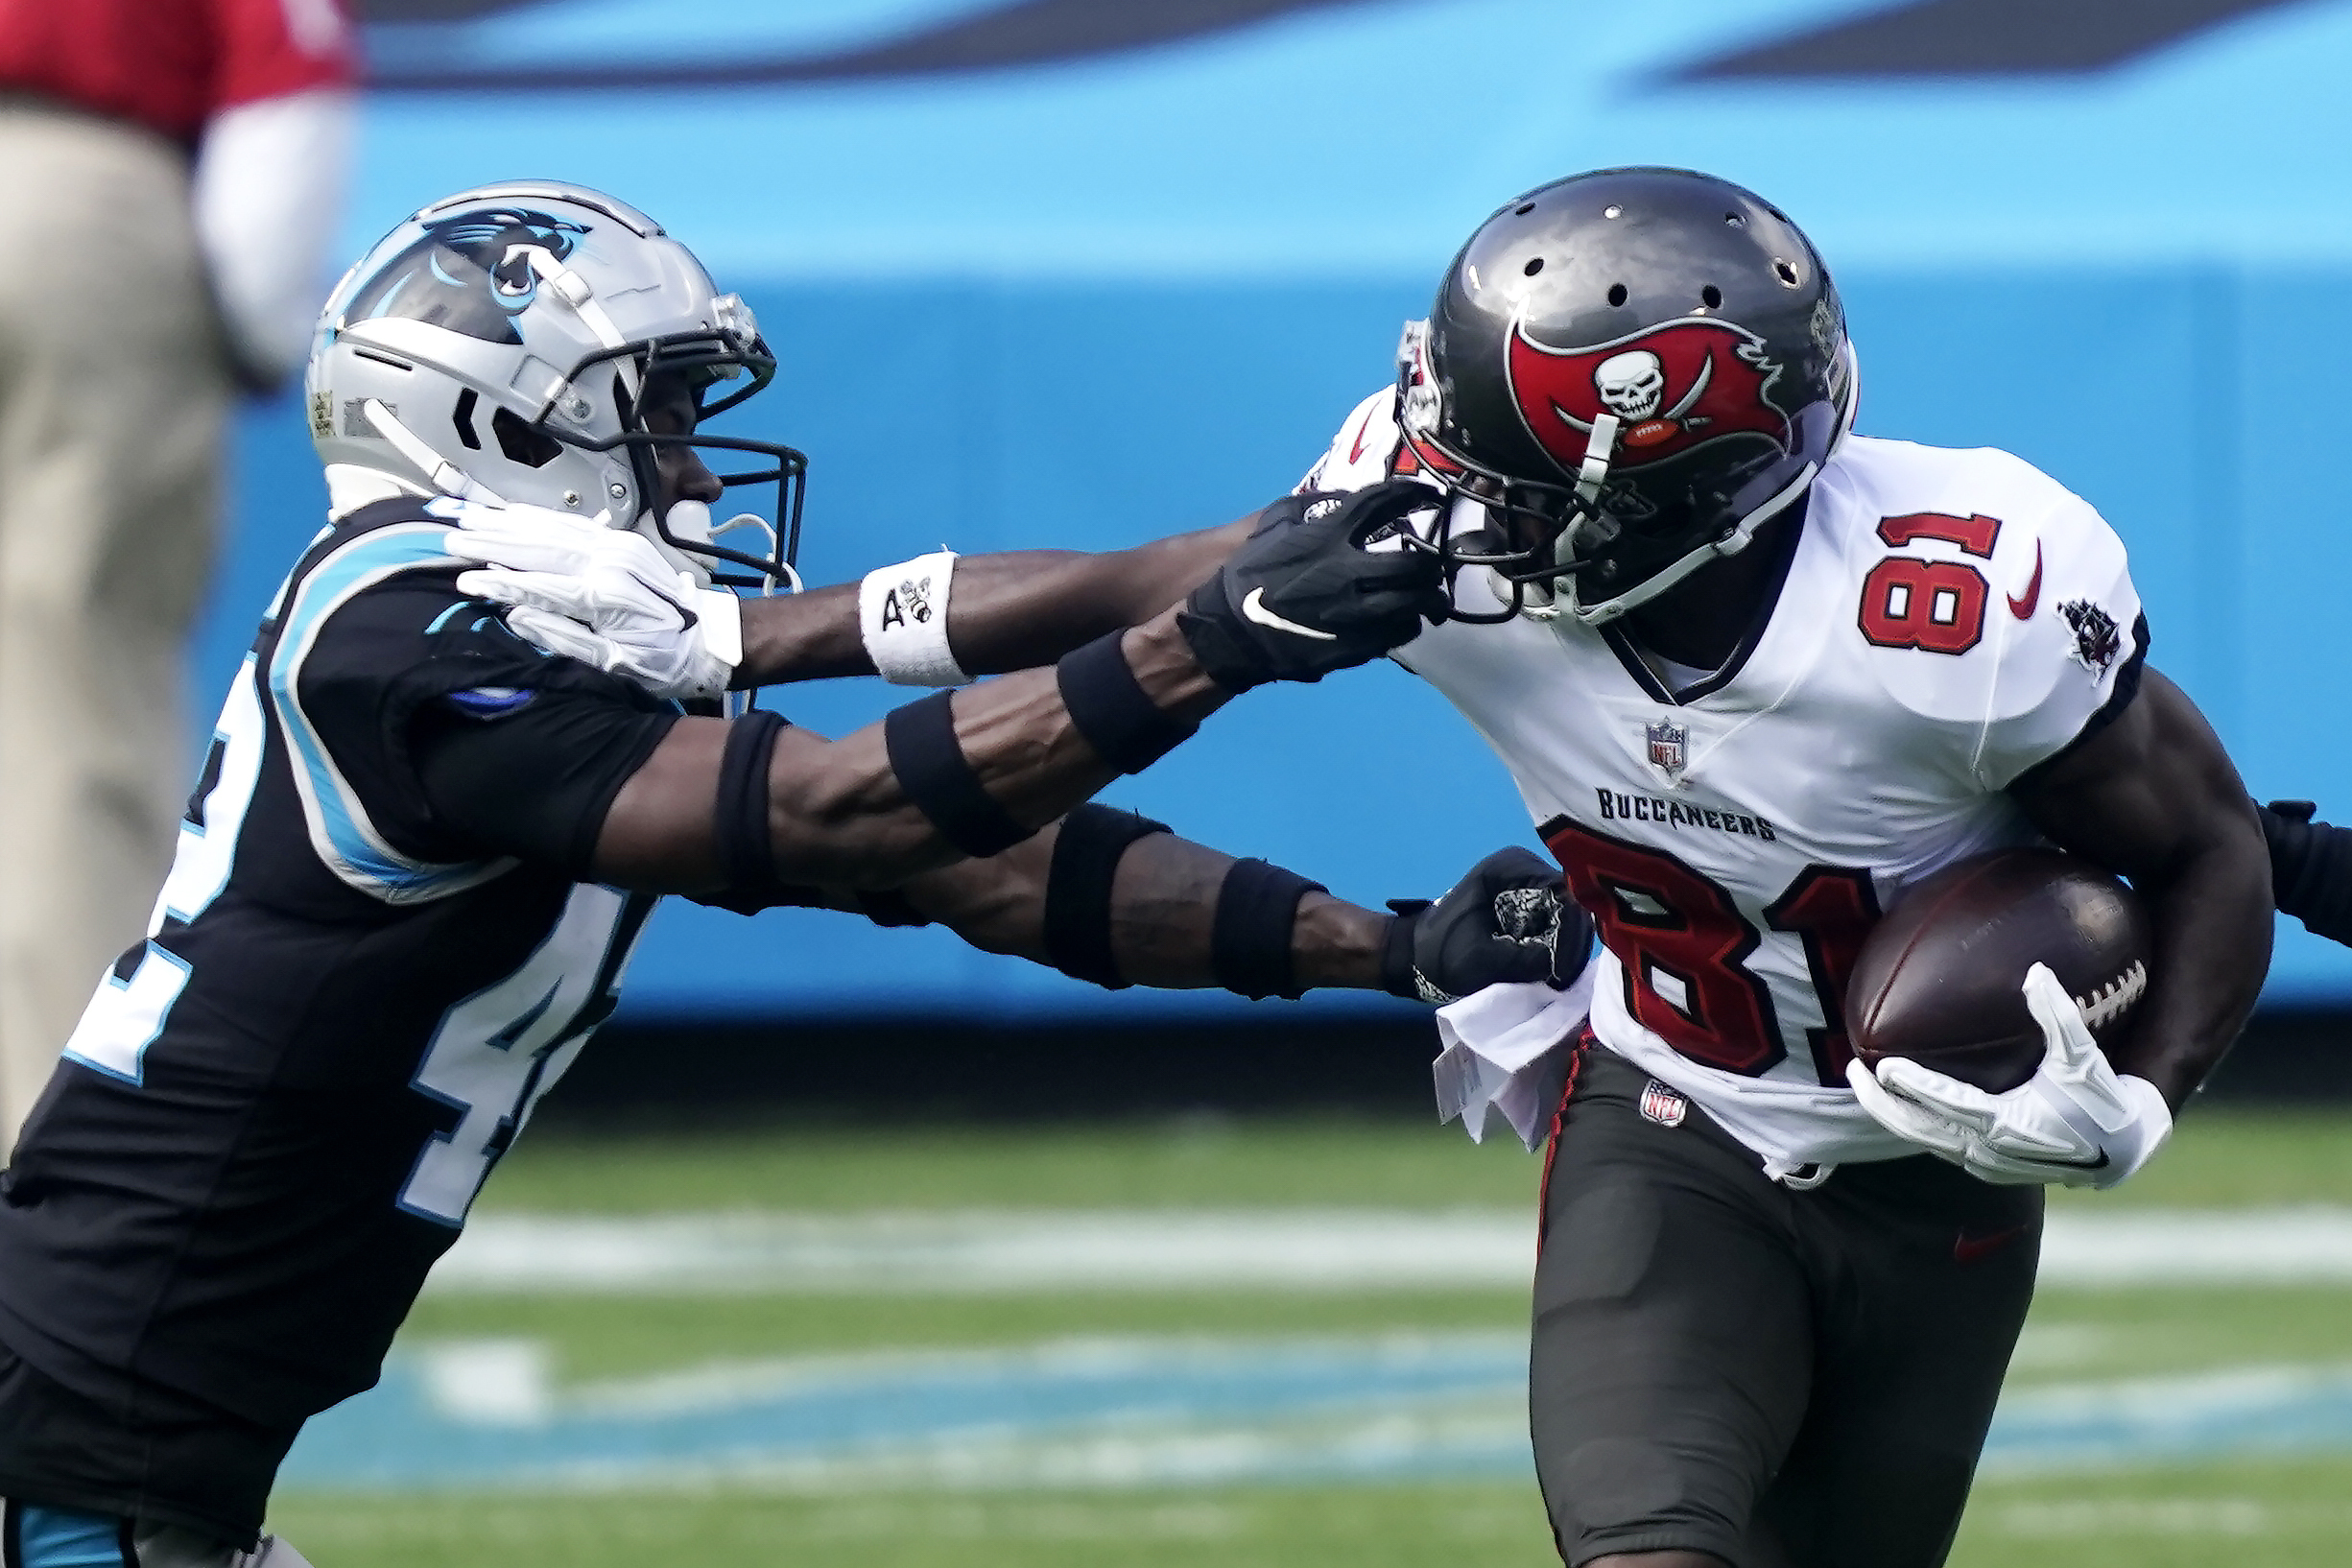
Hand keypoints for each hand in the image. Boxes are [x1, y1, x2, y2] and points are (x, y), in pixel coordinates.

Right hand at [445, 509, 742, 702]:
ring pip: (550, 528)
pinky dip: (537, 516)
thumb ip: (562, 638)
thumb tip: (516, 616)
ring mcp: (616, 547)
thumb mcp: (612, 664)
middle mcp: (608, 563)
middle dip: (490, 542)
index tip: (463, 582)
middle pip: (537, 547)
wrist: (710, 638)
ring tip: (468, 518)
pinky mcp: (622, 541)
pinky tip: (512, 512)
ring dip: (506, 522)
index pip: (536, 585)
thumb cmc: (663, 661)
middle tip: (450, 540)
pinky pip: (572, 522)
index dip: (497, 584)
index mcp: (603, 596)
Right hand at [1175, 480, 1445, 691]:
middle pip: (1414, 563)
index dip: (1415, 495)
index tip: (1431, 497)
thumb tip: (1350, 498)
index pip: (1385, 503)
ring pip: (1414, 603)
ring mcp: (1353, 612)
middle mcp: (1346, 571)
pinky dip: (1407, 623)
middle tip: (1432, 561)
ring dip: (1428, 598)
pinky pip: (1399, 633)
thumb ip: (1316, 507)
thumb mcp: (1275, 524)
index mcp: (1327, 535)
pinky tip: (1402, 619)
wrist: (1229, 631)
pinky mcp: (1353, 646)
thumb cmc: (1249, 574)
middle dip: (1431, 562)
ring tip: (1428, 597)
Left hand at [1382, 846, 1595, 1003]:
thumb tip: (1566, 964)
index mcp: (1511, 867)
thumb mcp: (1483, 961)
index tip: (1562, 968)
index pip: (1565, 894)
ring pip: (1568, 916)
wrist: (1415, 957)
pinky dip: (1554, 946)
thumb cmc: (1441, 954)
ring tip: (1550, 974)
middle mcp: (1526, 867)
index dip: (1570, 932)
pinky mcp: (1528, 903)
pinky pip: (1557, 924)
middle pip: (1571, 904)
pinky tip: (1543, 966)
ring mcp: (1529, 884)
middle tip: (1558, 976)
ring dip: (1563, 946)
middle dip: (1568, 941)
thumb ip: (1527, 959)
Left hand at [1845, 962, 2171, 1188]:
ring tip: (1867, 1085)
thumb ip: (2059, 1015)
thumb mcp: (2082, 1057)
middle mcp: (1989, 1149)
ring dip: (1893, 1116)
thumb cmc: (2101, 1099)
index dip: (1911, 1086)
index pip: (1945, 1104)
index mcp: (2006, 1123)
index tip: (1881, 1065)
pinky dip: (1918, 1126)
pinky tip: (1904, 1104)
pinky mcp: (1989, 1168)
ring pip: (1925, 1142)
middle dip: (1879, 1103)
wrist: (2122, 1150)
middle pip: (1917, 1130)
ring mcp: (1986, 1163)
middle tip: (1851, 1072)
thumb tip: (2036, 972)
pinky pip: (1941, 1147)